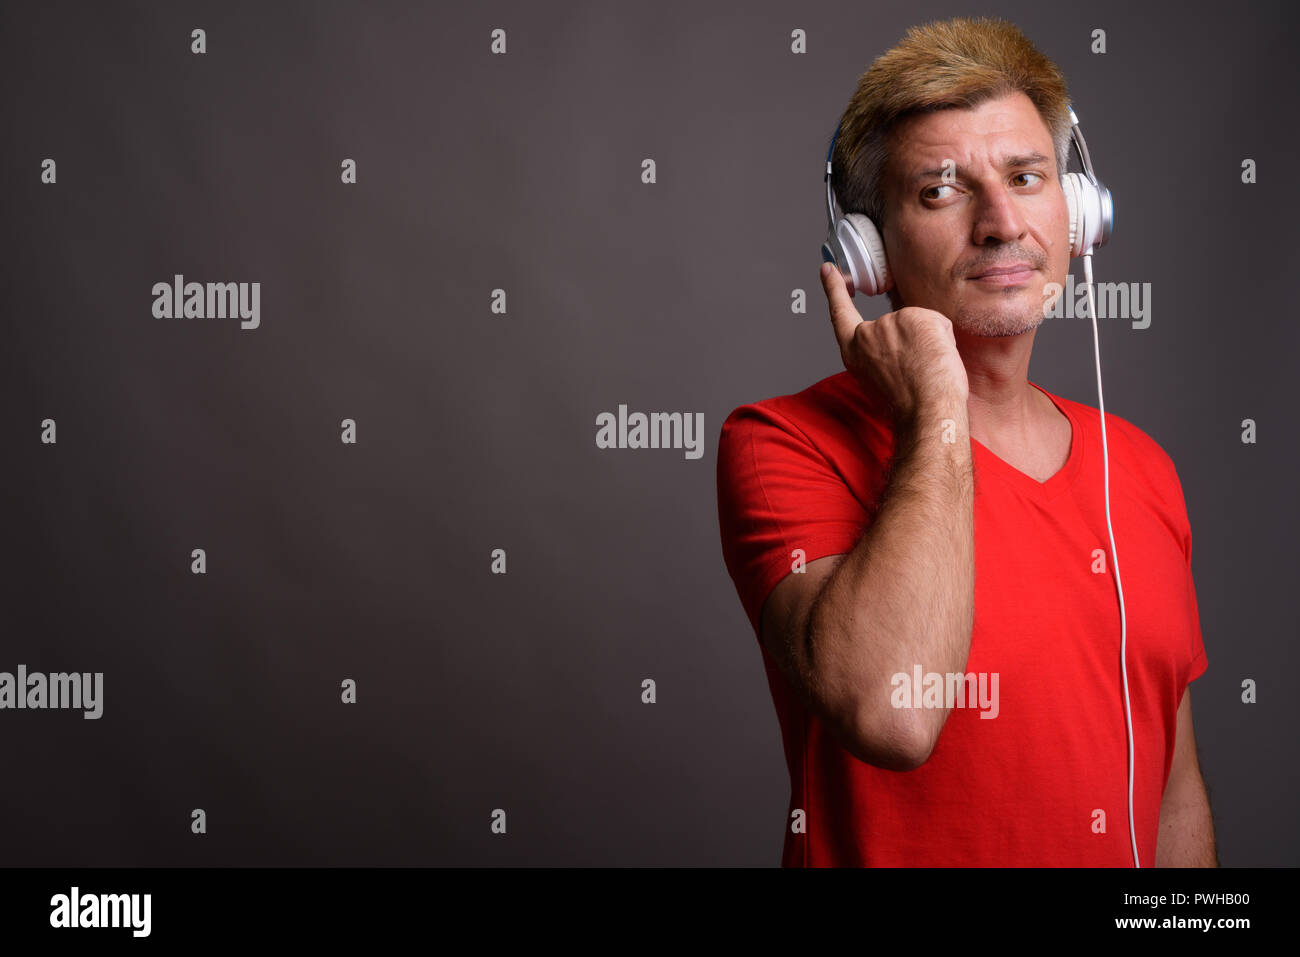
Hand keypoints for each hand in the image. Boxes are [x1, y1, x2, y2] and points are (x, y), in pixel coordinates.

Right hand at [819, 263, 969, 422]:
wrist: (927, 412)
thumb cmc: (909, 406)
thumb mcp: (881, 378)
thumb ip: (884, 352)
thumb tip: (907, 340)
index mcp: (854, 352)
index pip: (839, 314)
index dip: (834, 290)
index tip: (829, 269)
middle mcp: (867, 334)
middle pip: (897, 325)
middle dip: (915, 347)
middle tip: (919, 373)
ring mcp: (890, 322)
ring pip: (920, 326)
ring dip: (929, 344)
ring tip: (926, 370)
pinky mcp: (914, 316)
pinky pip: (938, 324)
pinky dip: (943, 342)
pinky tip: (937, 360)